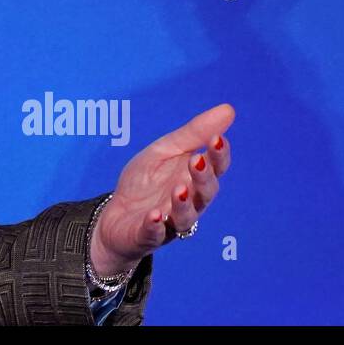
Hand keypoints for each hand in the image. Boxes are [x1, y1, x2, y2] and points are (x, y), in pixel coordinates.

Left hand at [89, 103, 233, 277]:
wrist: (115, 215)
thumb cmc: (145, 182)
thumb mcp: (165, 150)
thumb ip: (194, 133)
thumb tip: (228, 109)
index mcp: (194, 178)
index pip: (215, 167)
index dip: (218, 155)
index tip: (216, 139)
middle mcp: (189, 202)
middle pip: (205, 193)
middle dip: (203, 177)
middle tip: (197, 161)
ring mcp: (170, 221)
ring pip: (185, 217)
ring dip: (183, 203)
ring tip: (179, 189)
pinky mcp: (147, 236)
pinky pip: (154, 233)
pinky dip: (155, 225)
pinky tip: (154, 216)